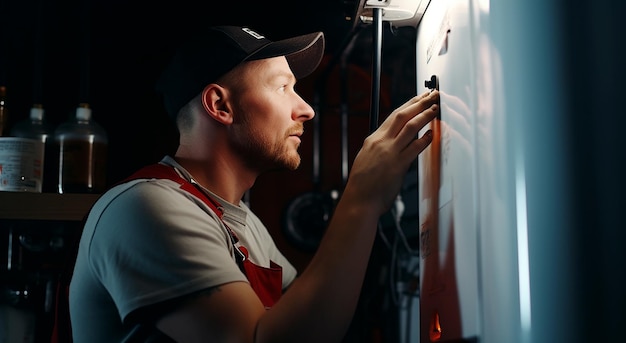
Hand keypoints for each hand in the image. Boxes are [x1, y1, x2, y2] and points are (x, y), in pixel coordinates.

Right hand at [346, 90, 439, 214]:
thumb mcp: (367, 158)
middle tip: (431, 95)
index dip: (408, 104)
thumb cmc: (363, 184)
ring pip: (410, 127)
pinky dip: (425, 139)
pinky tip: (432, 134)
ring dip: (425, 115)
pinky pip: (415, 148)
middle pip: (402, 115)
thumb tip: (392, 141)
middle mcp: (381, 142)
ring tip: (435, 108)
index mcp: (373, 139)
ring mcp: (390, 152)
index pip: (393, 116)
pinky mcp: (398, 165)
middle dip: (419, 103)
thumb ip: (380, 147)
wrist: (359, 201)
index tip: (418, 98)